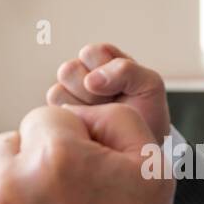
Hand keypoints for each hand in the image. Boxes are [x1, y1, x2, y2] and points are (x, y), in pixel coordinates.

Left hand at [0, 103, 172, 203]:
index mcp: (55, 157)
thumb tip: (80, 110)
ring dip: (7, 194)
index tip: (79, 174)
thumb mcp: (151, 170)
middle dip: (32, 165)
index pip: (44, 118)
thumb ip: (117, 119)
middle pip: (8, 146)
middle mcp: (9, 184)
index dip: (67, 143)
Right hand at [47, 42, 170, 141]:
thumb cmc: (147, 114)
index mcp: (103, 61)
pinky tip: (90, 126)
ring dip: (81, 106)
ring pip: (57, 91)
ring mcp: (67, 97)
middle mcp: (82, 76)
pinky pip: (54, 113)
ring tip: (100, 116)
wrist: (141, 150)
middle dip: (91, 90)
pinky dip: (74, 120)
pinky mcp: (59, 118)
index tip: (122, 87)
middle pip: (69, 70)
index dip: (105, 70)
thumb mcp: (150, 85)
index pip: (90, 53)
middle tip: (109, 104)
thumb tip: (90, 80)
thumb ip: (126, 70)